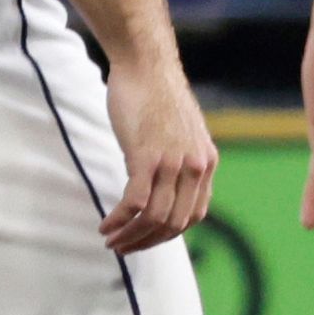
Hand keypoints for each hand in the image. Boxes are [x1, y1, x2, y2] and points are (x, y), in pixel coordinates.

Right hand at [97, 51, 216, 254]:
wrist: (146, 66)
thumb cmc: (156, 97)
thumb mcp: (179, 135)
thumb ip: (176, 162)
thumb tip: (158, 186)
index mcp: (207, 163)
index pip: (196, 214)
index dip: (171, 233)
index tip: (148, 239)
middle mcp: (196, 167)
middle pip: (176, 222)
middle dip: (148, 241)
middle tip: (124, 248)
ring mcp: (173, 162)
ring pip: (156, 217)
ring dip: (131, 235)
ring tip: (111, 241)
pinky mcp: (147, 156)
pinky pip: (136, 202)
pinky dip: (120, 219)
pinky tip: (106, 225)